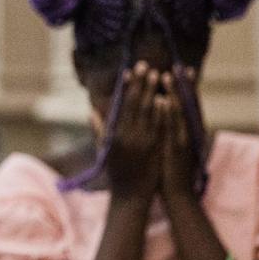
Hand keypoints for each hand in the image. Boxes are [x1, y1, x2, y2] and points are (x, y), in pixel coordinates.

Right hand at [105, 61, 165, 199]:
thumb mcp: (104, 151)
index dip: (126, 87)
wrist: (131, 195)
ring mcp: (143, 141)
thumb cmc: (116, 173)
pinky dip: (162, 112)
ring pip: (149, 112)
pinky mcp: (156, 147)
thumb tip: (92, 112)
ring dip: (154, 92)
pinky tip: (166, 98)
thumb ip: (99, 130)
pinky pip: (160, 126)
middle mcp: (128, 135)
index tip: (129, 71)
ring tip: (159, 74)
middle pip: (136, 104)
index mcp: (115, 134)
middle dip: (141, 84)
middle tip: (146, 65)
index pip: (121, 105)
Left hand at [158, 67, 201, 203]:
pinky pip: (173, 126)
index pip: (188, 104)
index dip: (185, 87)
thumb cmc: (173, 170)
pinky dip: (169, 112)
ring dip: (174, 93)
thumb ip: (174, 129)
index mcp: (189, 130)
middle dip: (183, 84)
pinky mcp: (178, 147)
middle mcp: (191, 132)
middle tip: (179, 65)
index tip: (182, 70)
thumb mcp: (174, 146)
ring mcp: (185, 139)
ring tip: (168, 75)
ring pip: (181, 111)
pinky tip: (163, 100)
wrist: (178, 193)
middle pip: (188, 103)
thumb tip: (167, 113)